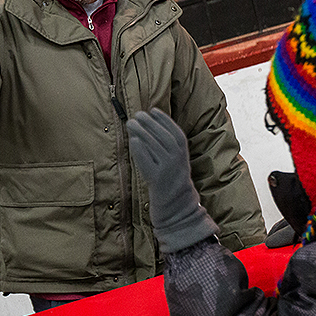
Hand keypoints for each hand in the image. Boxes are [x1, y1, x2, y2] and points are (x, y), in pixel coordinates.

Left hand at [127, 108, 218, 252]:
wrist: (175, 205)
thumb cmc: (170, 176)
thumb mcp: (175, 157)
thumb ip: (166, 142)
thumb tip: (148, 120)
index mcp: (184, 152)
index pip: (175, 131)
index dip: (164, 119)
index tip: (152, 110)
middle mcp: (177, 160)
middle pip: (162, 136)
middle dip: (149, 123)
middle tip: (137, 115)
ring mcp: (167, 169)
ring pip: (153, 146)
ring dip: (141, 132)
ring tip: (131, 123)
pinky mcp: (156, 179)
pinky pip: (146, 160)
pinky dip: (139, 149)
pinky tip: (133, 140)